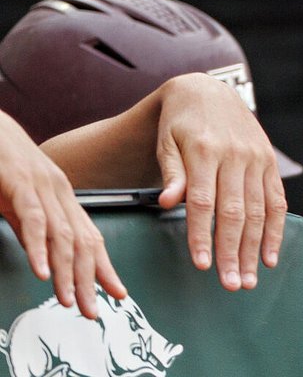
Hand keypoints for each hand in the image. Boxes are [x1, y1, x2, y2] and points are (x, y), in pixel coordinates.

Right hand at [0, 112, 125, 317]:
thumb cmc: (4, 166)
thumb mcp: (23, 201)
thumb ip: (35, 226)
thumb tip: (46, 258)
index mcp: (64, 198)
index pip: (92, 237)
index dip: (105, 267)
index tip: (117, 293)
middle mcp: (60, 193)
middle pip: (83, 242)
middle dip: (90, 280)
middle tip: (92, 310)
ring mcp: (42, 188)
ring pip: (62, 237)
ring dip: (68, 272)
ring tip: (69, 299)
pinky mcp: (19, 184)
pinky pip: (34, 221)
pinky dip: (39, 249)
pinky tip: (44, 272)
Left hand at [153, 75, 286, 290]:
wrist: (208, 90)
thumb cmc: (179, 122)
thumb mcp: (165, 142)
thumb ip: (171, 174)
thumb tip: (168, 204)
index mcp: (205, 150)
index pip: (203, 201)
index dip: (203, 235)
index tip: (202, 264)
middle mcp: (235, 156)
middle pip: (235, 212)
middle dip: (233, 252)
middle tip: (230, 285)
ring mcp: (256, 159)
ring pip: (258, 211)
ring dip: (255, 248)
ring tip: (249, 278)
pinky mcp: (269, 162)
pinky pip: (277, 200)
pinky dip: (276, 230)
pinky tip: (270, 255)